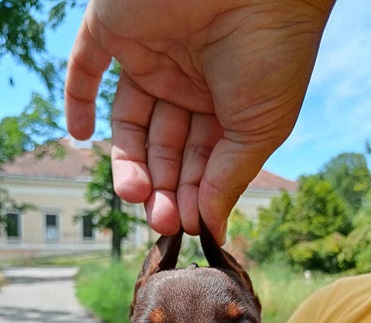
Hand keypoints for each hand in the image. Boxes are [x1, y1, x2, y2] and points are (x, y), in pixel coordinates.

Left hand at [65, 0, 334, 242]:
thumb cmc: (274, 56)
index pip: (199, 161)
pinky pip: (87, 65)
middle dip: (163, 186)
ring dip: (128, 163)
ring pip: (130, 121)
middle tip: (161, 219)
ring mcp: (152, 56)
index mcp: (224, 108)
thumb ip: (229, 178)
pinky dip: (77, 97)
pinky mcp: (118, 27)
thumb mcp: (258, 130)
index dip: (192, 194)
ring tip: (134, 194)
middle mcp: (188, 86)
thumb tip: (210, 228)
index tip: (187, 225)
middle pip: (164, 148)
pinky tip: (77, 132)